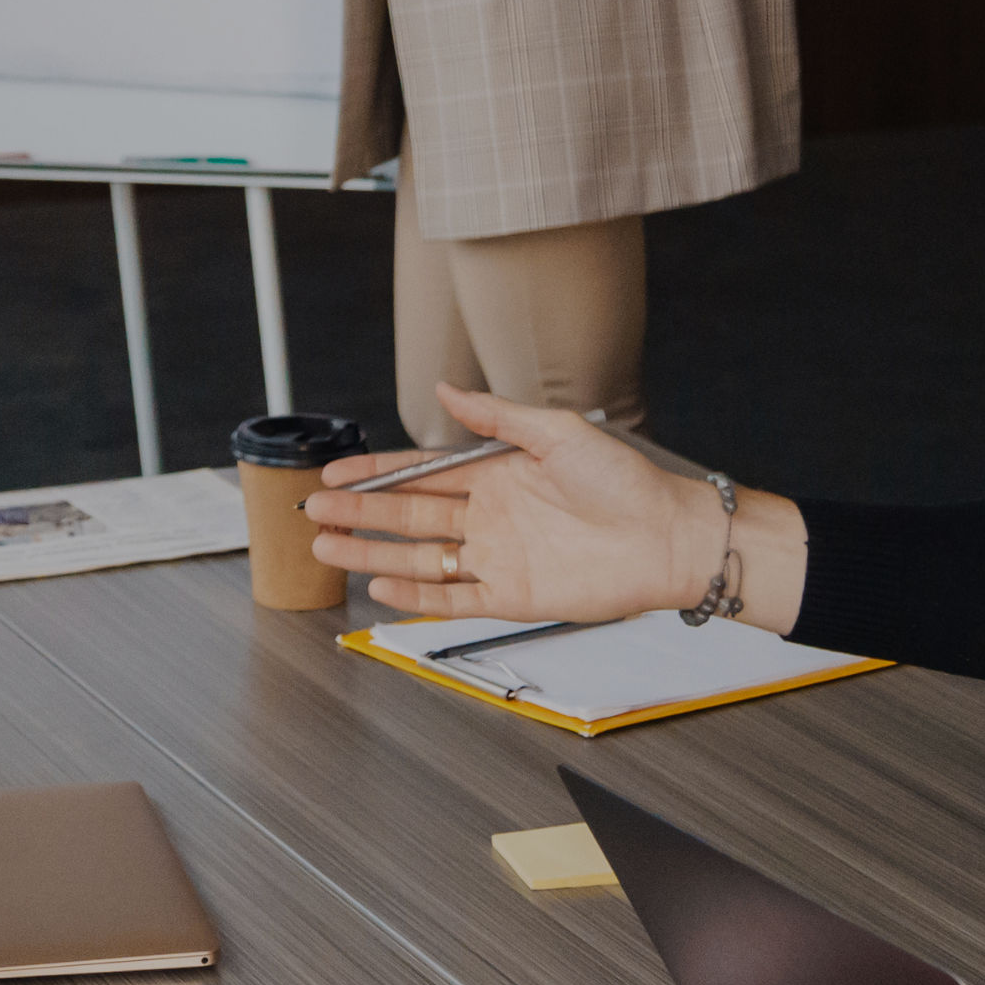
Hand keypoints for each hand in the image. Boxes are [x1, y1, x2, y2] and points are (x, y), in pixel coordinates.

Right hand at [306, 384, 792, 624]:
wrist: (670, 536)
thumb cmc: (626, 481)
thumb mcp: (556, 432)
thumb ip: (494, 416)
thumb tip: (445, 388)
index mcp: (496, 474)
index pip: (420, 472)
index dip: (375, 473)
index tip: (336, 471)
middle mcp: (490, 517)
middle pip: (408, 515)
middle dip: (359, 511)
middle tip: (314, 507)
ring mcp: (497, 558)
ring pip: (419, 557)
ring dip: (372, 552)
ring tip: (327, 546)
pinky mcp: (512, 596)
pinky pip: (451, 597)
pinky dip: (414, 593)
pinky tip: (380, 583)